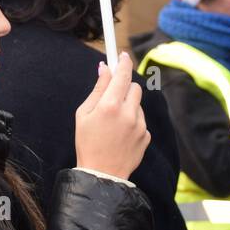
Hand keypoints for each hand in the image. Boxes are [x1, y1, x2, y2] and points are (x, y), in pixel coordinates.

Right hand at [74, 51, 150, 179]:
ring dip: (128, 107)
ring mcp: (140, 125)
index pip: (122, 75)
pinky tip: (121, 135)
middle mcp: (128, 113)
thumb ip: (97, 89)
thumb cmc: (87, 143)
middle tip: (113, 96)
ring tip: (114, 123)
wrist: (102, 175)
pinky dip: (133, 122)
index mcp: (109, 106)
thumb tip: (105, 69)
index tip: (123, 55)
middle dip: (125, 87)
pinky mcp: (146, 136)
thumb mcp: (83, 114)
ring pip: (138, 104)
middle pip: (134, 87)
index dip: (124, 62)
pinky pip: (141, 120)